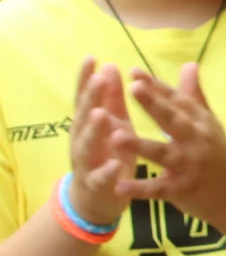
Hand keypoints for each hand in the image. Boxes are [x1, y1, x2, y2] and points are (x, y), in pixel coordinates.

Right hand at [66, 58, 134, 227]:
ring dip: (94, 131)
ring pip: (87, 146)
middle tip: (99, 79)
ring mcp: (87, 163)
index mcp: (89, 123)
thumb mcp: (113, 122)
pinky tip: (113, 164)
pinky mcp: (97, 185)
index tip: (92, 58)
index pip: (85, 98)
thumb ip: (112, 98)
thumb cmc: (109, 151)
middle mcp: (82, 140)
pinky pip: (101, 178)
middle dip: (90, 99)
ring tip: (102, 115)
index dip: (86, 78)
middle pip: (84, 117)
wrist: (98, 198)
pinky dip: (106, 171)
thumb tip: (110, 66)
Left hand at [121, 63, 225, 228]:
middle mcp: (196, 140)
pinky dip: (139, 188)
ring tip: (116, 136)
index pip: (177, 100)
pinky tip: (119, 186)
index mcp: (200, 122)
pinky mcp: (182, 189)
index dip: (157, 86)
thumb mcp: (208, 123)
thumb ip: (193, 96)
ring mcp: (189, 166)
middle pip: (173, 120)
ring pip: (162, 153)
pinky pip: (158, 188)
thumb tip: (189, 64)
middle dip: (154, 104)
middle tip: (134, 88)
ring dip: (140, 145)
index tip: (134, 72)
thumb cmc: (216, 153)